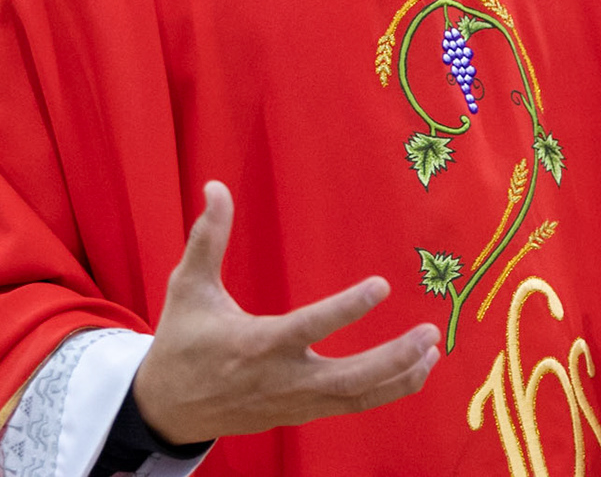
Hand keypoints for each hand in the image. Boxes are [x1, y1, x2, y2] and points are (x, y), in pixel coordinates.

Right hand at [133, 181, 440, 445]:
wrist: (168, 409)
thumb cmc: (182, 342)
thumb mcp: (187, 288)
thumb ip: (207, 238)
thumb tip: (215, 187)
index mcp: (254, 344)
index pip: (308, 328)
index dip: (345, 309)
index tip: (382, 285)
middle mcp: (281, 379)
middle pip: (347, 379)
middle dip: (392, 358)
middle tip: (429, 332)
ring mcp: (294, 402)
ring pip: (356, 398)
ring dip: (399, 377)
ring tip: (432, 348)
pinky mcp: (301, 413)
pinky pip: (352, 406)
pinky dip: (387, 390)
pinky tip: (415, 369)